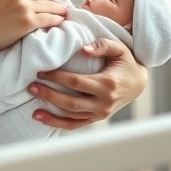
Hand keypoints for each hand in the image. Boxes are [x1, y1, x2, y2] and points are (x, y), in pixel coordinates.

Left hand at [28, 37, 147, 129]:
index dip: (57, 78)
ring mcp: (101, 113)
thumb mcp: (119, 48)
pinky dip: (58, 124)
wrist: (139, 82)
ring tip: (33, 104)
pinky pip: (75, 125)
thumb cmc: (126, 62)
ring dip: (50, 112)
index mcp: (108, 84)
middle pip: (70, 102)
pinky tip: (42, 118)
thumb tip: (83, 49)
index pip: (76, 82)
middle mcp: (104, 102)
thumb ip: (102, 45)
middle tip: (31, 86)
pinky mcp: (98, 119)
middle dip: (49, 94)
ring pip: (71, 116)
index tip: (42, 71)